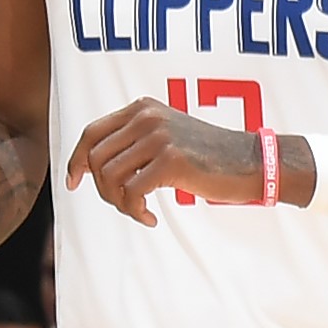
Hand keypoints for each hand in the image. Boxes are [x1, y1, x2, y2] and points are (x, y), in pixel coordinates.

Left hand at [64, 97, 288, 226]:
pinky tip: (151, 219)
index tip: (74, 183)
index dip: (76, 160)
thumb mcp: (168, 138)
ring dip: (120, 203)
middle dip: (102, 190)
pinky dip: (136, 212)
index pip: (91, 133)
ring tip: (139, 212)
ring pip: (110, 177)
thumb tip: (92, 166)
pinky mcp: (171, 161)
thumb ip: (135, 142)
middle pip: (96, 158)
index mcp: (143, 109)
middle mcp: (146, 117)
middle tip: (123, 205)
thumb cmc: (211, 158)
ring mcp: (158, 137)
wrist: (254, 163)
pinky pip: (132, 193)